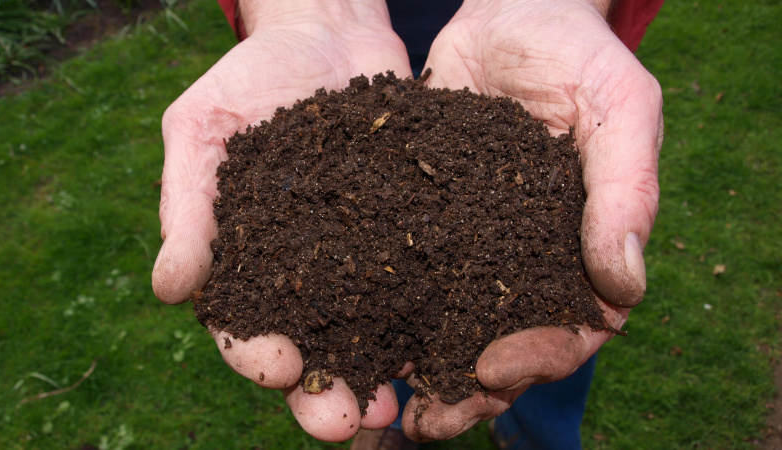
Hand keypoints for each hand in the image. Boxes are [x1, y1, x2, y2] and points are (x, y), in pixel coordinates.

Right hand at [151, 0, 412, 440]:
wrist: (327, 34)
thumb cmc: (250, 79)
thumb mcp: (201, 129)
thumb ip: (187, 206)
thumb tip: (169, 290)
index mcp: (246, 261)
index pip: (243, 324)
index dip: (256, 353)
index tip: (277, 367)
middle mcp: (305, 274)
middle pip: (312, 348)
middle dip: (324, 392)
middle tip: (343, 422)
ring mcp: (361, 258)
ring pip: (370, 333)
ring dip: (380, 375)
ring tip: (397, 408)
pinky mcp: (410, 235)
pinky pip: (423, 283)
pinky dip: (433, 319)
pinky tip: (450, 344)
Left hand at [400, 0, 661, 440]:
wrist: (508, 11)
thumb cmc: (576, 53)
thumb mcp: (618, 107)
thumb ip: (626, 190)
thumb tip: (625, 287)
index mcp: (580, 249)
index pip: (572, 328)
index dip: (538, 358)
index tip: (492, 369)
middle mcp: (523, 259)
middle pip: (502, 345)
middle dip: (468, 388)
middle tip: (426, 420)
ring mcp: (470, 244)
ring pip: (446, 324)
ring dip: (416, 367)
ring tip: (379, 401)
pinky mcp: (419, 220)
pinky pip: (399, 275)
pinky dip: (377, 311)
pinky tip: (344, 336)